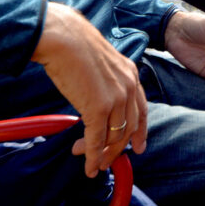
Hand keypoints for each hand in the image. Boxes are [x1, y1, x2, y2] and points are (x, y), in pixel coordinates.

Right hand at [32, 2, 146, 176]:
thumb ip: (107, 81)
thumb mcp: (102, 63)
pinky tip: (88, 167)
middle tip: (106, 161)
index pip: (141, 109)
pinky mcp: (99, 108)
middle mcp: (128, 87)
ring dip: (100, 154)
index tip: (138, 147)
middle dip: (116, 148)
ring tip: (87, 160)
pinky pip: (97, 140)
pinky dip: (92, 157)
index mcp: (131, 74)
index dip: (140, 131)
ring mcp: (116, 98)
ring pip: (114, 137)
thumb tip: (98, 99)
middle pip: (128, 128)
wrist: (63, 38)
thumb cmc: (74, 47)